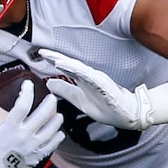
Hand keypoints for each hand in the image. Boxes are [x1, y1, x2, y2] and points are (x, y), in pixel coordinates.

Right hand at [0, 80, 63, 167]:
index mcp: (9, 128)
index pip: (23, 104)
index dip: (27, 91)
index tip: (28, 84)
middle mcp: (23, 137)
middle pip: (44, 113)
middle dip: (50, 102)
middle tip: (51, 97)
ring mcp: (32, 148)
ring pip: (52, 129)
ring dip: (56, 119)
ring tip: (56, 113)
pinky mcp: (36, 158)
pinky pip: (52, 145)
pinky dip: (57, 137)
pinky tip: (58, 132)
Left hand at [39, 49, 167, 130]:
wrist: (127, 115)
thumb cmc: (106, 107)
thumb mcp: (79, 100)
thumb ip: (65, 91)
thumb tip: (48, 84)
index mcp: (83, 80)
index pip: (66, 67)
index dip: (54, 60)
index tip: (40, 54)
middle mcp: (89, 77)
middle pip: (71, 65)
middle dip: (57, 58)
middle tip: (42, 52)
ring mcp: (98, 81)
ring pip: (81, 70)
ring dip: (68, 64)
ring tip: (55, 59)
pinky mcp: (106, 87)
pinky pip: (93, 79)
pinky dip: (82, 73)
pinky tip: (74, 70)